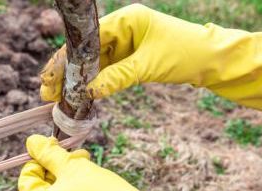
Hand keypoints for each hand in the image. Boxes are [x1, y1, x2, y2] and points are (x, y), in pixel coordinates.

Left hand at [18, 135, 257, 190]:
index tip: (59, 149)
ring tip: (91, 170)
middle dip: (60, 169)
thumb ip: (48, 153)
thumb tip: (31, 142)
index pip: (27, 178)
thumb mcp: (72, 166)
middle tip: (79, 156)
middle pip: (44, 189)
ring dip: (71, 182)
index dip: (40, 159)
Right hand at [40, 4, 261, 124]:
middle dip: (67, 73)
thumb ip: (117, 78)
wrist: (213, 60)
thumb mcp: (149, 67)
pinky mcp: (132, 57)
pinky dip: (95, 83)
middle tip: (48, 94)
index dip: (66, 60)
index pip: (87, 38)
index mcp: (126, 19)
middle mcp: (123, 28)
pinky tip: (81, 96)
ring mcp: (127, 42)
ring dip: (79, 81)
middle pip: (86, 51)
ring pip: (94, 62)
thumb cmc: (186, 54)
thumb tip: (88, 92)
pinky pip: (107, 70)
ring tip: (59, 100)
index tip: (50, 79)